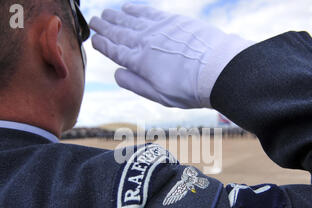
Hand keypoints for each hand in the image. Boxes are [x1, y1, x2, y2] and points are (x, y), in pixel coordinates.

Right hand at [89, 3, 253, 108]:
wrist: (218, 69)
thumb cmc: (190, 88)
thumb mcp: (159, 95)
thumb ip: (135, 84)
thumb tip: (116, 73)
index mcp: (139, 62)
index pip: (115, 51)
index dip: (102, 45)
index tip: (93, 40)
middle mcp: (145, 42)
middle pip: (119, 32)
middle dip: (104, 27)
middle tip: (94, 22)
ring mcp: (158, 29)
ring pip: (131, 20)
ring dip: (116, 16)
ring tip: (106, 12)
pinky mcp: (172, 21)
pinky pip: (148, 12)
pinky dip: (136, 10)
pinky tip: (128, 7)